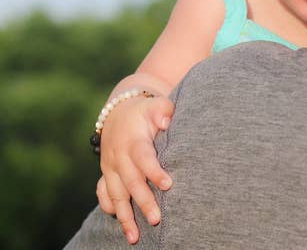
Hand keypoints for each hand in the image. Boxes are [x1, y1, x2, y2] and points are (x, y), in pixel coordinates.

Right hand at [97, 95, 173, 244]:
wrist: (118, 113)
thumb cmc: (143, 112)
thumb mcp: (155, 104)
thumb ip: (163, 110)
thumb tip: (165, 121)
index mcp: (132, 141)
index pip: (143, 158)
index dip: (154, 171)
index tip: (168, 184)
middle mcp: (118, 157)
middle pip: (130, 182)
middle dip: (143, 201)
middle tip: (157, 218)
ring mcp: (109, 168)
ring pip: (115, 195)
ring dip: (124, 216)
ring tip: (135, 237)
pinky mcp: (105, 175)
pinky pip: (103, 195)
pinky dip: (110, 208)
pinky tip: (120, 223)